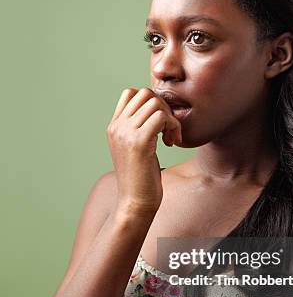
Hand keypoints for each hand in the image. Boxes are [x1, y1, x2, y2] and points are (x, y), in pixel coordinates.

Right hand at [106, 87, 181, 213]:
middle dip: (164, 108)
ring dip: (170, 118)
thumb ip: (140, 129)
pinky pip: (161, 116)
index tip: (160, 123)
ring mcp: (126, 133)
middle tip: (169, 130)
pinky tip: (172, 142)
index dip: (151, 102)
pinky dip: (173, 126)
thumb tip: (158, 111)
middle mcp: (117, 127)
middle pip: (145, 93)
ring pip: (155, 102)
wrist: (135, 203)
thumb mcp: (136, 149)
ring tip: (171, 138)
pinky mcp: (139, 142)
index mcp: (115, 127)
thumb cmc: (141, 179)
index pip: (131, 93)